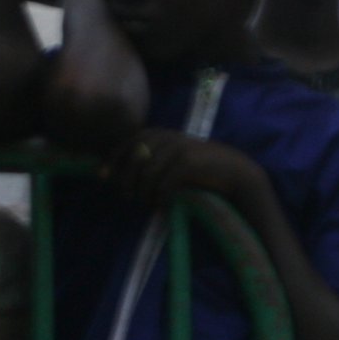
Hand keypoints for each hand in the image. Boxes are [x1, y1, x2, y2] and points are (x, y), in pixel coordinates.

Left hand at [106, 131, 260, 214]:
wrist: (235, 171)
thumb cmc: (202, 168)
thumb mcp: (174, 158)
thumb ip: (153, 159)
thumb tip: (124, 174)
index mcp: (161, 134)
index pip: (129, 143)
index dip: (113, 159)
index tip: (103, 177)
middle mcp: (167, 137)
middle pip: (134, 156)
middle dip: (125, 177)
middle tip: (126, 196)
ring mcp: (178, 149)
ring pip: (147, 172)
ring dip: (143, 191)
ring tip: (145, 203)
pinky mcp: (188, 163)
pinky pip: (164, 182)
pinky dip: (160, 197)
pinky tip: (161, 206)